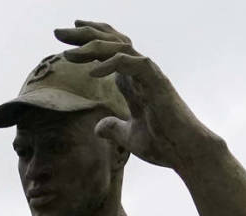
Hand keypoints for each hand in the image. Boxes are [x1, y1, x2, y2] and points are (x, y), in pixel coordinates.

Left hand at [53, 21, 219, 170]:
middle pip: (111, 42)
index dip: (89, 41)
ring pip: (120, 47)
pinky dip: (112, 64)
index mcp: (133, 81)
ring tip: (69, 53)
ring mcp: (150, 75)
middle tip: (59, 33)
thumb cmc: (163, 144)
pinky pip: (132, 64)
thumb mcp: (128, 136)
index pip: (109, 51)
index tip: (65, 40)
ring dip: (93, 46)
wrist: (186, 153)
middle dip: (84, 35)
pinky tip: (93, 72)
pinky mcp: (157, 82)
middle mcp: (140, 72)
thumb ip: (113, 128)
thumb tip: (98, 127)